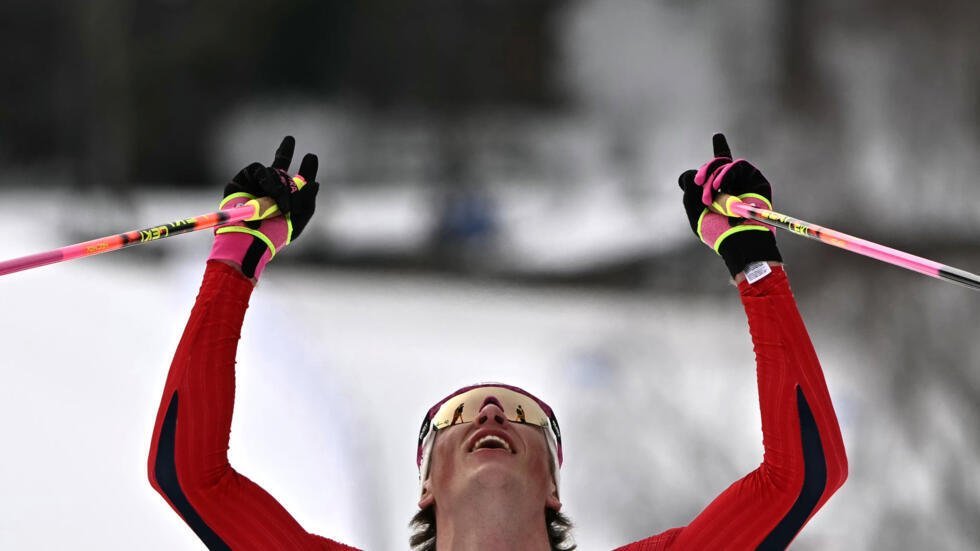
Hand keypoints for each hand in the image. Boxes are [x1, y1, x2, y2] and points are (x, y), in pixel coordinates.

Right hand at [207, 136, 319, 279]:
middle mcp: (270, 189)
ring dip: (280, 187)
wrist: (251, 237)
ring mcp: (255, 184)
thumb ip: (308, 199)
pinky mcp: (241, 182)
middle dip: (285, 151)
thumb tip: (315, 183)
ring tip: (282, 206)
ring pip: (273, 171)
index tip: (311, 157)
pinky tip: (271, 192)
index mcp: (285, 197)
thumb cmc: (276, 233)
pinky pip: (258, 170)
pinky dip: (267, 180)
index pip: (297, 180)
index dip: (306, 169)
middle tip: (290, 139)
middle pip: (279, 165)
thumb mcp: (299, 218)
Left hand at [678, 133, 780, 277]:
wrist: (737, 238)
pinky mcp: (756, 180)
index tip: (718, 136)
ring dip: (713, 177)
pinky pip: (738, 165)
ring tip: (711, 194)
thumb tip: (693, 173)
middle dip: (704, 172)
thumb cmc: (715, 229)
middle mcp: (732, 185)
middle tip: (699, 184)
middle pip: (715, 164)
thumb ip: (689, 188)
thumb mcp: (694, 209)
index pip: (715, 171)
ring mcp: (745, 181)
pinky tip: (720, 186)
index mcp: (718, 192)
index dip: (718, 152)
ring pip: (724, 163)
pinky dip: (726, 173)